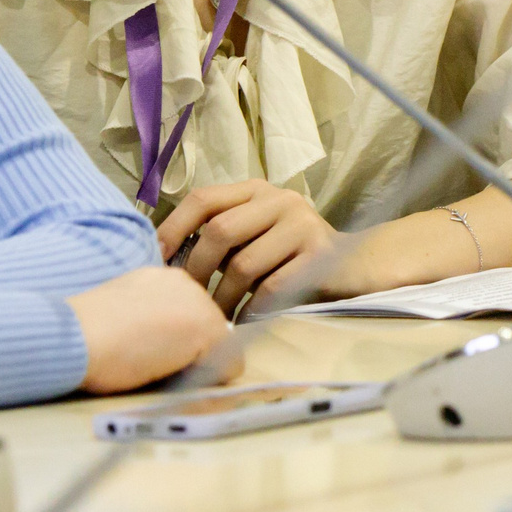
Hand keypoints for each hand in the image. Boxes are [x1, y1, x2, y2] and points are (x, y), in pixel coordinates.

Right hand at [67, 266, 234, 392]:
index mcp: (162, 278)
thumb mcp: (122, 314)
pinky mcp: (208, 329)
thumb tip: (164, 347)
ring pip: (219, 350)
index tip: (148, 352)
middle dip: (191, 354)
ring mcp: (201, 304)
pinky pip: (228, 368)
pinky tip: (171, 376)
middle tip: (153, 364)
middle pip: (210, 332)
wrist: (74, 336)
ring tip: (159, 369)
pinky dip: (207, 382)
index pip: (189, 319)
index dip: (175, 344)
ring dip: (197, 366)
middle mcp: (187, 283)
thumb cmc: (84, 332)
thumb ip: (149, 321)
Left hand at [156, 179, 340, 317]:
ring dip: (223, 297)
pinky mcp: (320, 255)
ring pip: (244, 264)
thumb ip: (222, 239)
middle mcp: (279, 200)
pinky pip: (272, 287)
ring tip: (217, 316)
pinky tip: (244, 320)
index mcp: (256, 190)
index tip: (157, 257)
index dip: (174, 226)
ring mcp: (302, 224)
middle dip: (196, 269)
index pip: (204, 198)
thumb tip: (168, 259)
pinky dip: (251, 309)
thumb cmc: (290, 256)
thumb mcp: (255, 236)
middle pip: (220, 231)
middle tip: (189, 297)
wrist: (354, 265)